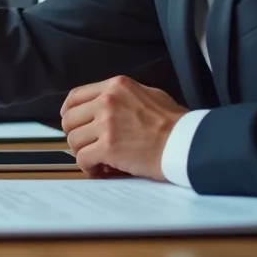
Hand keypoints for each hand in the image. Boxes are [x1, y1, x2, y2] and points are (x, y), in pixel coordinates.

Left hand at [60, 75, 187, 180]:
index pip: (76, 96)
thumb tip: (102, 105)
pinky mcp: (108, 147)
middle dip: (76, 135)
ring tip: (98, 160)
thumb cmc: (174, 123)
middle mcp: (108, 101)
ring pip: (74, 140)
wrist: (187, 142)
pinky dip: (89, 167)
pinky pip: (83, 158)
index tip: (73, 123)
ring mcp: (107, 124)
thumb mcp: (148, 95)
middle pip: (70, 119)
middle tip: (88, 146)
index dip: (69, 112)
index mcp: (116, 86)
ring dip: (83, 153)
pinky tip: (101, 170)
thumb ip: (122, 97)